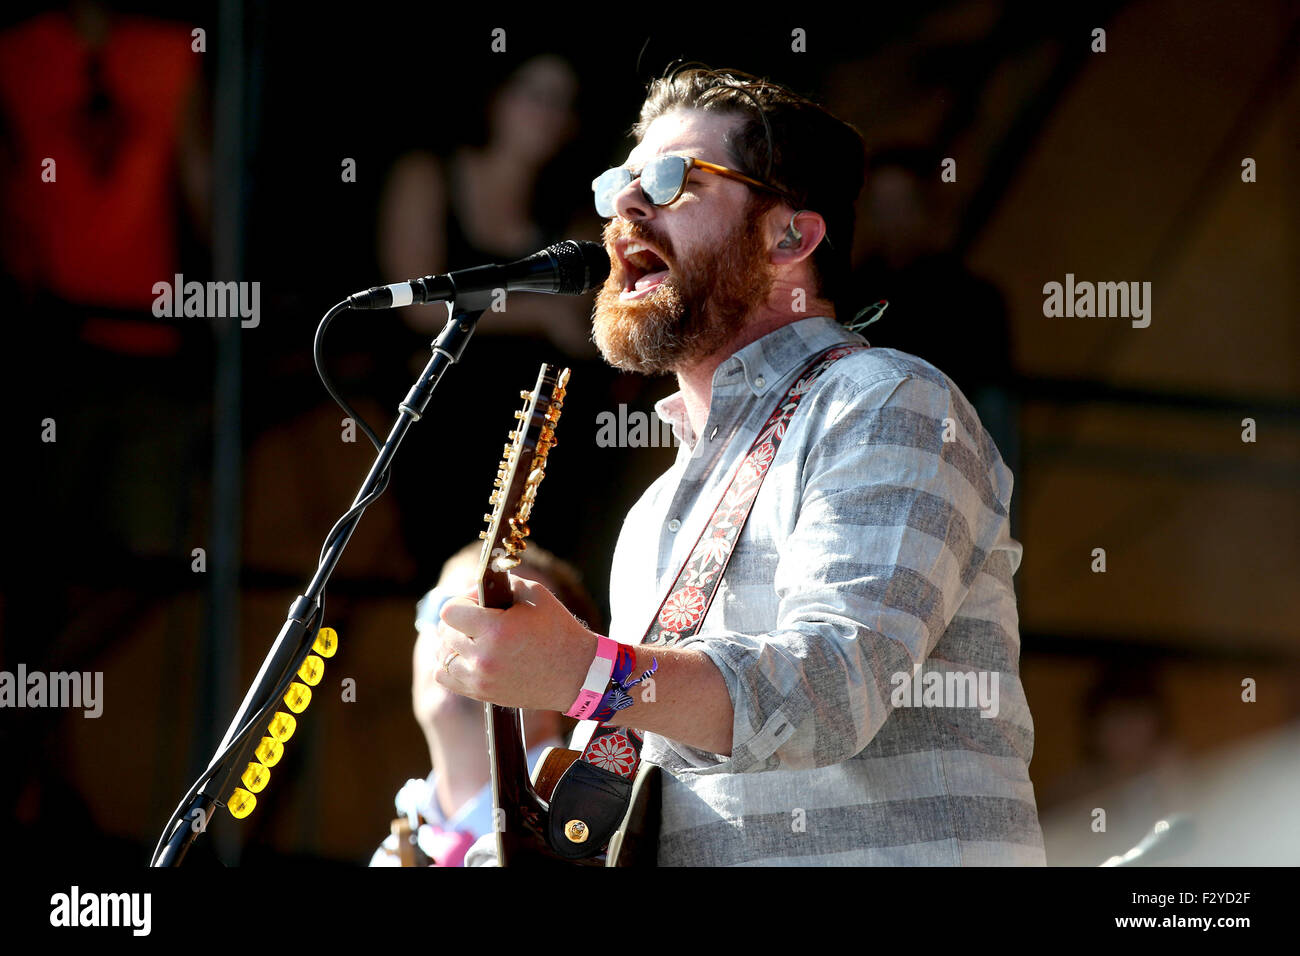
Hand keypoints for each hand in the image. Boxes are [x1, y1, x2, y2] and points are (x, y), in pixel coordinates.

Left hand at [434, 575, 596, 711]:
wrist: (575, 674)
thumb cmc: (557, 630)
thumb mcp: (534, 594)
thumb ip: (501, 585)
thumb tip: (473, 588)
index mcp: (495, 629)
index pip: (450, 611)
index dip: (462, 601)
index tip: (476, 603)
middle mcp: (483, 657)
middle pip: (445, 632)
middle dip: (460, 620)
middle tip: (479, 619)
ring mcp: (480, 679)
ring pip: (441, 655)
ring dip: (452, 643)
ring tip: (472, 638)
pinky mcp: (481, 694)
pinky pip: (443, 676)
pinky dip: (449, 664)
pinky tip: (466, 657)